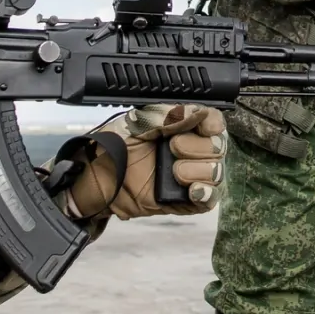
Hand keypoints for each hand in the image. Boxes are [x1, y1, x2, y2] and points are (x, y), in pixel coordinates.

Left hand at [67, 104, 228, 219]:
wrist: (96, 179)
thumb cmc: (113, 147)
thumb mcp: (138, 123)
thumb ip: (170, 116)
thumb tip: (199, 112)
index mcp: (182, 126)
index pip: (213, 121)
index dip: (213, 123)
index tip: (205, 126)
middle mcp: (190, 149)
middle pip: (218, 147)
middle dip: (197, 148)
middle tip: (171, 147)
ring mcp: (189, 176)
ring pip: (216, 173)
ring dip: (197, 171)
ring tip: (174, 172)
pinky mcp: (185, 200)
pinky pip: (210, 199)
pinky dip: (205, 193)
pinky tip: (191, 190)